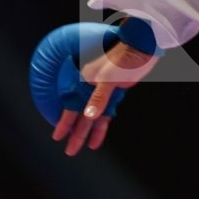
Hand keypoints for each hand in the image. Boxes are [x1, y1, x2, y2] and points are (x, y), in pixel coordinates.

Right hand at [51, 42, 160, 156]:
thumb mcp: (110, 79)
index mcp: (85, 82)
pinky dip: (102, 125)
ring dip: (88, 132)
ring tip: (82, 148)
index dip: (65, 124)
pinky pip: (105, 113)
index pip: (72, 108)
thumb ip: (99, 98)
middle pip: (82, 117)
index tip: (57, 136)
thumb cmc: (123, 58)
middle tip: (70, 151)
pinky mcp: (115, 94)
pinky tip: (97, 136)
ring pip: (93, 117)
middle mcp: (91, 88)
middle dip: (76, 135)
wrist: (141, 47)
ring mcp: (103, 92)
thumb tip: (88, 115)